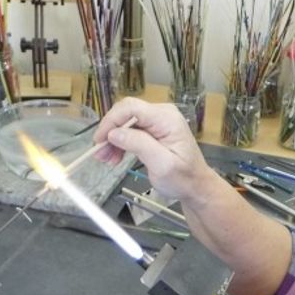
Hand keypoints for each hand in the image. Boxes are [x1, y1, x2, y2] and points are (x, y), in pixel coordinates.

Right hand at [93, 97, 217, 201]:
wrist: (195, 186)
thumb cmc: (183, 178)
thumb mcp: (162, 165)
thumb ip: (139, 145)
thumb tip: (114, 133)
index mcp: (167, 119)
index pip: (131, 108)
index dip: (111, 121)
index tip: (99, 141)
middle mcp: (162, 114)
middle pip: (126, 113)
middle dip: (109, 132)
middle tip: (99, 154)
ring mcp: (157, 120)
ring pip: (125, 122)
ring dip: (112, 140)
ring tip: (106, 159)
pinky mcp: (153, 129)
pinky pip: (130, 130)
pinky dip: (120, 143)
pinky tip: (115, 157)